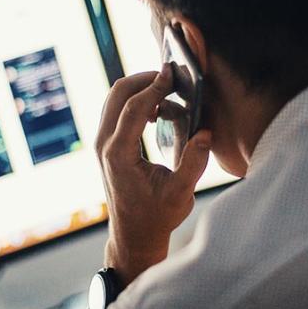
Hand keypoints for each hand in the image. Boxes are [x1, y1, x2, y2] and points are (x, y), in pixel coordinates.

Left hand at [95, 65, 211, 285]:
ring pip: (114, 98)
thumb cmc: (156, 216)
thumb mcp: (181, 194)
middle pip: (118, 93)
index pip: (134, 108)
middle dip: (144, 79)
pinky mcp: (106, 144)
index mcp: (119, 155)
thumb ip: (193, 162)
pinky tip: (157, 113)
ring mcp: (102, 143)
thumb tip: (205, 131)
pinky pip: (116, 109)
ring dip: (140, 89)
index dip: (154, 87)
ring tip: (168, 97)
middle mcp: (104, 145)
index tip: (173, 74)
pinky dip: (135, 101)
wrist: (134, 234)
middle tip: (171, 79)